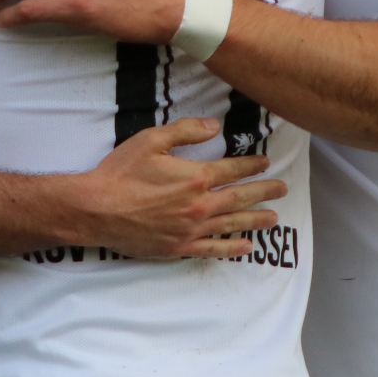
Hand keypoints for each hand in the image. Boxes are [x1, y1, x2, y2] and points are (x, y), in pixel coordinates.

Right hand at [67, 117, 284, 259]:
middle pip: (239, 197)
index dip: (251, 165)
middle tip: (281, 189)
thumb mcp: (151, 141)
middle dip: (263, 192)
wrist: (96, 209)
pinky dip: (231, 248)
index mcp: (195, 177)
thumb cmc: (120, 173)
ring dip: (255, 220)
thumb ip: (186, 131)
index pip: (232, 169)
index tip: (264, 163)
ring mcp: (190, 230)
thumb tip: (215, 126)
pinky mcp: (178, 248)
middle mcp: (199, 205)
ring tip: (273, 218)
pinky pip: (212, 249)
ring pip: (231, 223)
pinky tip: (246, 246)